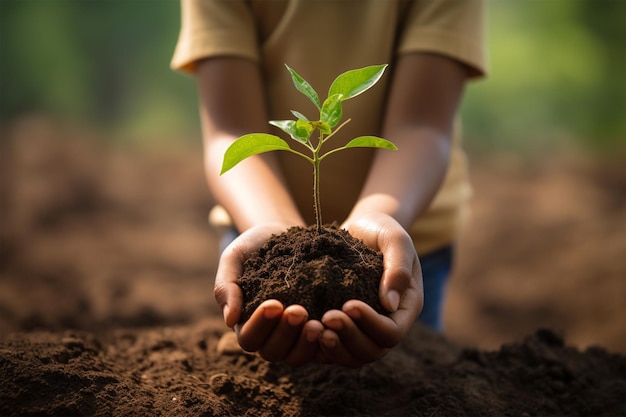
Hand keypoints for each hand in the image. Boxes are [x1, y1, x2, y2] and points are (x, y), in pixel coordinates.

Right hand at [213, 223, 324, 366]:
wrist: (284, 233)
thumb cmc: (255, 247)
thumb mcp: (235, 258)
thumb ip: (226, 285)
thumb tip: (230, 321)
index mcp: (246, 323)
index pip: (249, 338)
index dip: (260, 325)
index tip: (274, 303)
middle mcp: (270, 335)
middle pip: (273, 352)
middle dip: (286, 333)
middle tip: (299, 310)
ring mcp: (295, 336)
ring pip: (297, 356)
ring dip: (306, 343)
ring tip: (318, 323)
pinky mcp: (317, 329)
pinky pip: (322, 348)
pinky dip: (328, 342)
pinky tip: (335, 324)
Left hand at [316, 213, 422, 366]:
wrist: (362, 227)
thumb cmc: (381, 230)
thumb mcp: (395, 239)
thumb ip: (398, 267)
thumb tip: (390, 304)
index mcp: (405, 307)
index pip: (391, 333)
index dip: (369, 324)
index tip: (348, 304)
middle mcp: (387, 323)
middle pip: (372, 351)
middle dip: (348, 337)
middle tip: (326, 317)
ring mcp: (364, 328)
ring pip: (352, 356)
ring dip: (333, 347)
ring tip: (314, 328)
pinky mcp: (344, 325)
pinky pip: (334, 348)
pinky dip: (320, 345)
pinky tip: (305, 329)